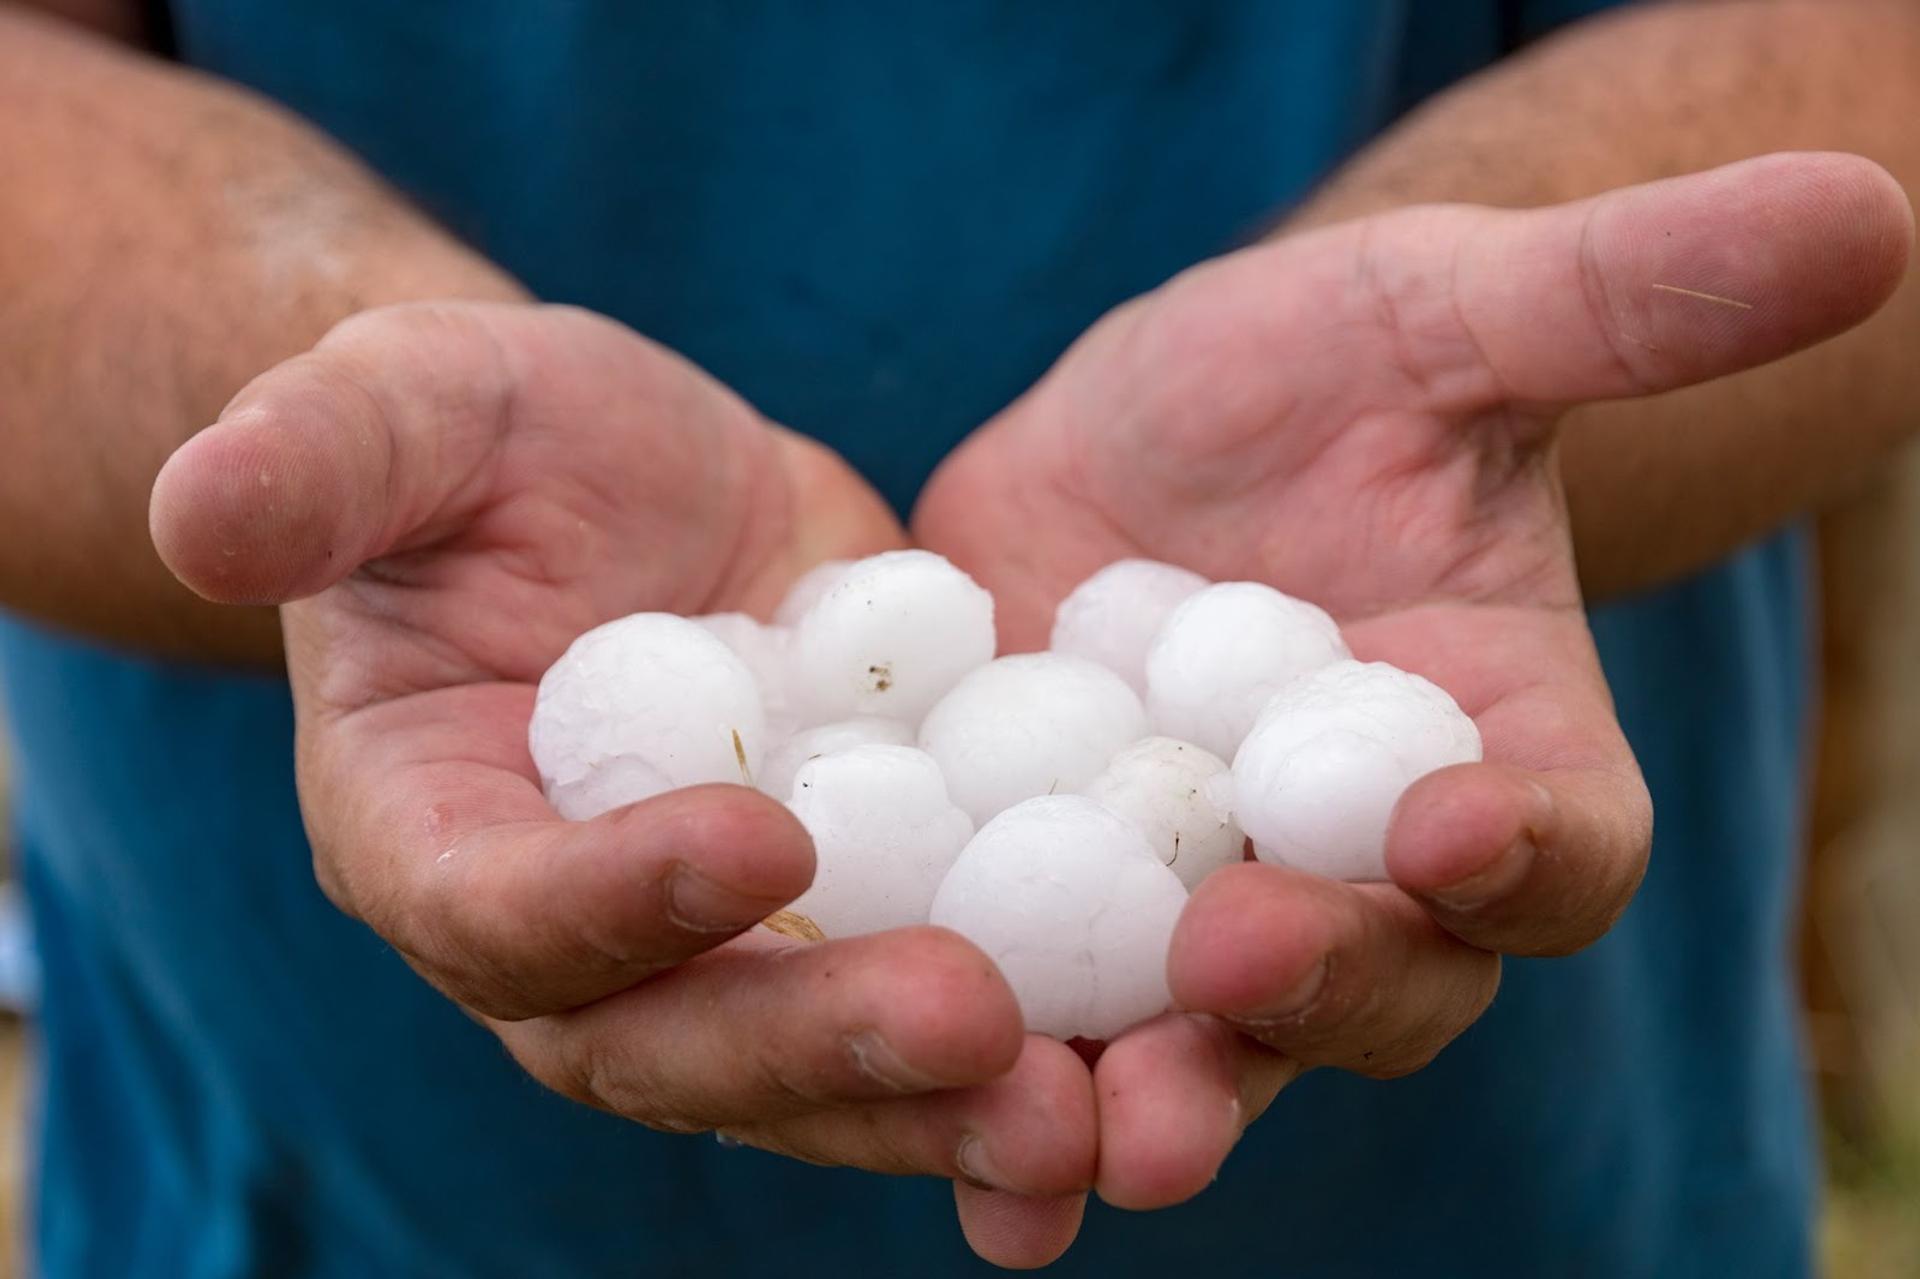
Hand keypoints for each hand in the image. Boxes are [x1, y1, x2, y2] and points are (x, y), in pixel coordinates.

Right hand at [150, 302, 1096, 1266]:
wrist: (624, 479)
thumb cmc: (486, 440)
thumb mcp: (403, 410)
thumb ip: (312, 461)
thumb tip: (198, 508)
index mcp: (439, 837)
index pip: (498, 911)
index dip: (605, 899)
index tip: (751, 840)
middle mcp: (583, 936)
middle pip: (681, 1038)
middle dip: (820, 1047)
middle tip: (976, 1030)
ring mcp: (734, 944)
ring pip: (827, 1064)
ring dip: (952, 1104)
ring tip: (1091, 1112)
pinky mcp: (869, 908)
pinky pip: (942, 1001)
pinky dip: (1039, 1057)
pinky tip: (1154, 1080)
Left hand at [915, 153, 1912, 1206]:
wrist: (1166, 431)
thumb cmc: (1342, 365)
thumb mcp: (1455, 313)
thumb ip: (1624, 299)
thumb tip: (1868, 206)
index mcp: (1495, 759)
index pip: (1556, 843)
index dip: (1525, 851)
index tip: (1453, 824)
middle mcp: (1364, 877)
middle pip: (1376, 985)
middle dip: (1312, 1000)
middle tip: (1229, 983)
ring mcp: (1200, 907)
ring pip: (1201, 1045)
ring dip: (1150, 1101)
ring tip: (1074, 1149)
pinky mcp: (1055, 905)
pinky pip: (1042, 1019)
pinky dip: (1001, 1105)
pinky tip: (962, 1186)